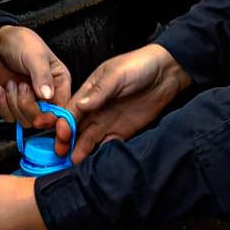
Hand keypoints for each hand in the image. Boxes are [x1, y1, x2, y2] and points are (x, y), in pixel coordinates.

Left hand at [0, 25, 71, 127]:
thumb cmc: (21, 42)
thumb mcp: (35, 56)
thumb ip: (42, 76)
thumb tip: (47, 95)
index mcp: (59, 83)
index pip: (62, 110)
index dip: (51, 116)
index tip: (40, 116)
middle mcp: (47, 95)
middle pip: (42, 119)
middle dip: (27, 105)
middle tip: (22, 85)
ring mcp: (30, 100)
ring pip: (24, 120)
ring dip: (13, 102)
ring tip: (12, 83)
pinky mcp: (13, 104)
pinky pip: (9, 117)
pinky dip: (2, 104)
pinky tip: (2, 88)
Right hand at [60, 43, 190, 163]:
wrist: (167, 73)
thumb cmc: (140, 66)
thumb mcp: (117, 74)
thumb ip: (99, 91)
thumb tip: (80, 105)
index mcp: (89, 92)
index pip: (71, 111)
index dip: (63, 123)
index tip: (62, 135)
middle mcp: (95, 109)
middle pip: (76, 128)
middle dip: (67, 141)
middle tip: (61, 155)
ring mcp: (109, 121)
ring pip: (89, 139)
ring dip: (81, 150)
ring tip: (75, 163)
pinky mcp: (123, 130)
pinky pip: (108, 144)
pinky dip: (101, 152)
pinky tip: (97, 159)